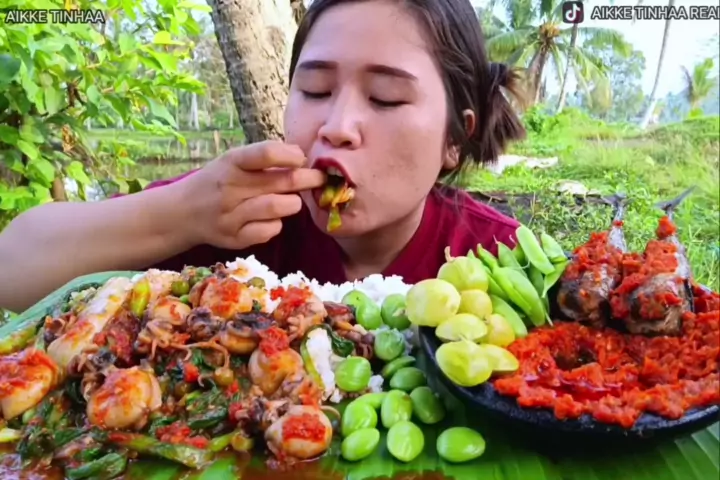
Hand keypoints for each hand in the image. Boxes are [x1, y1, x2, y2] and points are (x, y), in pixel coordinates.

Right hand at [177, 141, 324, 249]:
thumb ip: (262, 159)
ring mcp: (230, 214)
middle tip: (318, 179)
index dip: (291, 155)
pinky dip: (277, 224)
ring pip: (277, 207)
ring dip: (293, 203)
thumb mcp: (232, 162)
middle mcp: (229, 187)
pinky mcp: (234, 237)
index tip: (302, 159)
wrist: (182, 212)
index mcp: (230, 162)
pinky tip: (272, 219)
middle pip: (280, 181)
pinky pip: (268, 231)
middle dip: (307, 179)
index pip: (265, 153)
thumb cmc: (217, 182)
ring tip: (294, 201)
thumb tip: (301, 157)